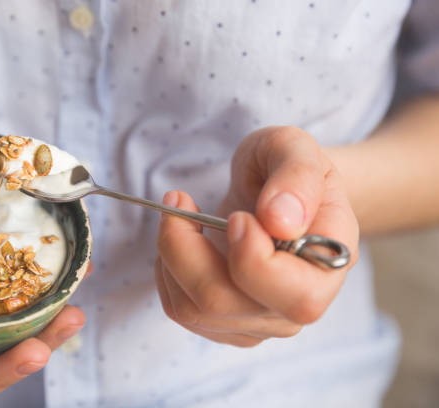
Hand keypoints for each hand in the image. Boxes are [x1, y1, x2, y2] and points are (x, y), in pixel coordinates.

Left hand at [155, 126, 358, 345]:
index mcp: (329, 265)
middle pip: (227, 304)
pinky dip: (166, 270)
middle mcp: (298, 304)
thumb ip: (297, 177)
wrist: (275, 189)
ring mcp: (260, 319)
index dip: (253, 258)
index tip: (235, 215)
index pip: (297, 296)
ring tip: (178, 212)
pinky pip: (180, 309)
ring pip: (194, 309)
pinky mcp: (226, 322)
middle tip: (179, 200)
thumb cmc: (286, 168)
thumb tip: (281, 222)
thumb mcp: (295, 148)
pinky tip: (182, 240)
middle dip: (185, 250)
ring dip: (170, 254)